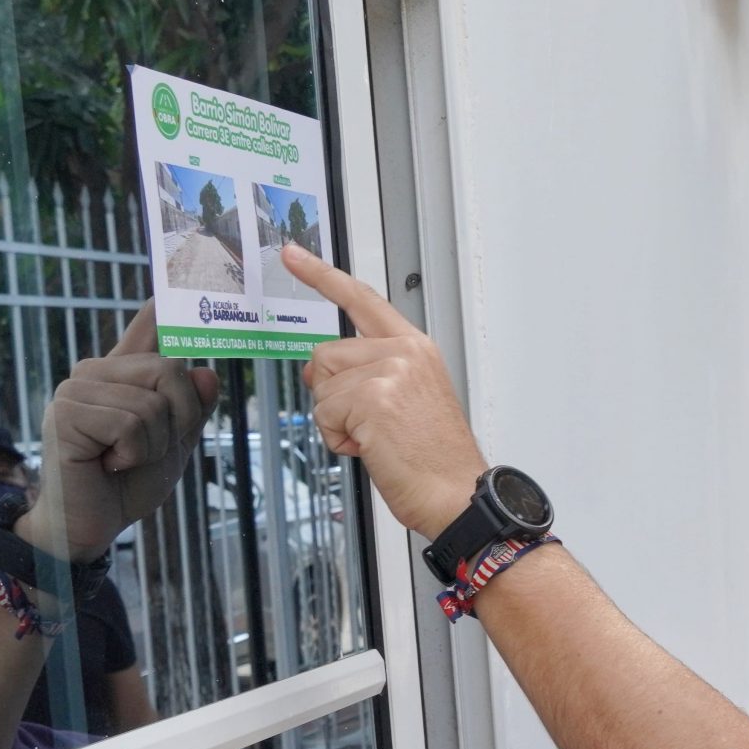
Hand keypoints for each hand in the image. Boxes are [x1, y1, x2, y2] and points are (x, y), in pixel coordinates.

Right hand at [27, 304, 217, 559]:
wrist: (90, 526)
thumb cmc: (127, 484)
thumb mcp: (173, 444)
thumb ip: (190, 409)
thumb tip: (206, 373)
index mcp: (124, 373)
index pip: (150, 324)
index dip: (167, 300)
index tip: (180, 270)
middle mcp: (98, 370)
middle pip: (169, 371)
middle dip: (177, 420)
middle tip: (146, 450)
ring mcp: (78, 386)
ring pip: (153, 401)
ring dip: (153, 444)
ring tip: (123, 459)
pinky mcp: (68, 410)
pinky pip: (131, 422)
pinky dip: (133, 453)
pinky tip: (108, 464)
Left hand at [286, 244, 484, 538]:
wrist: (455, 493)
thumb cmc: (434, 458)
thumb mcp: (408, 399)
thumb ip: (371, 373)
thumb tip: (321, 370)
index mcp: (415, 348)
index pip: (362, 300)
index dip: (322, 276)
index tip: (293, 255)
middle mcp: (404, 352)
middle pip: (326, 354)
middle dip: (331, 394)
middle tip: (366, 424)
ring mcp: (389, 371)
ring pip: (322, 385)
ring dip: (336, 420)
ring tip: (375, 438)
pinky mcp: (373, 397)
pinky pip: (324, 413)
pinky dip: (338, 438)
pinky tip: (371, 448)